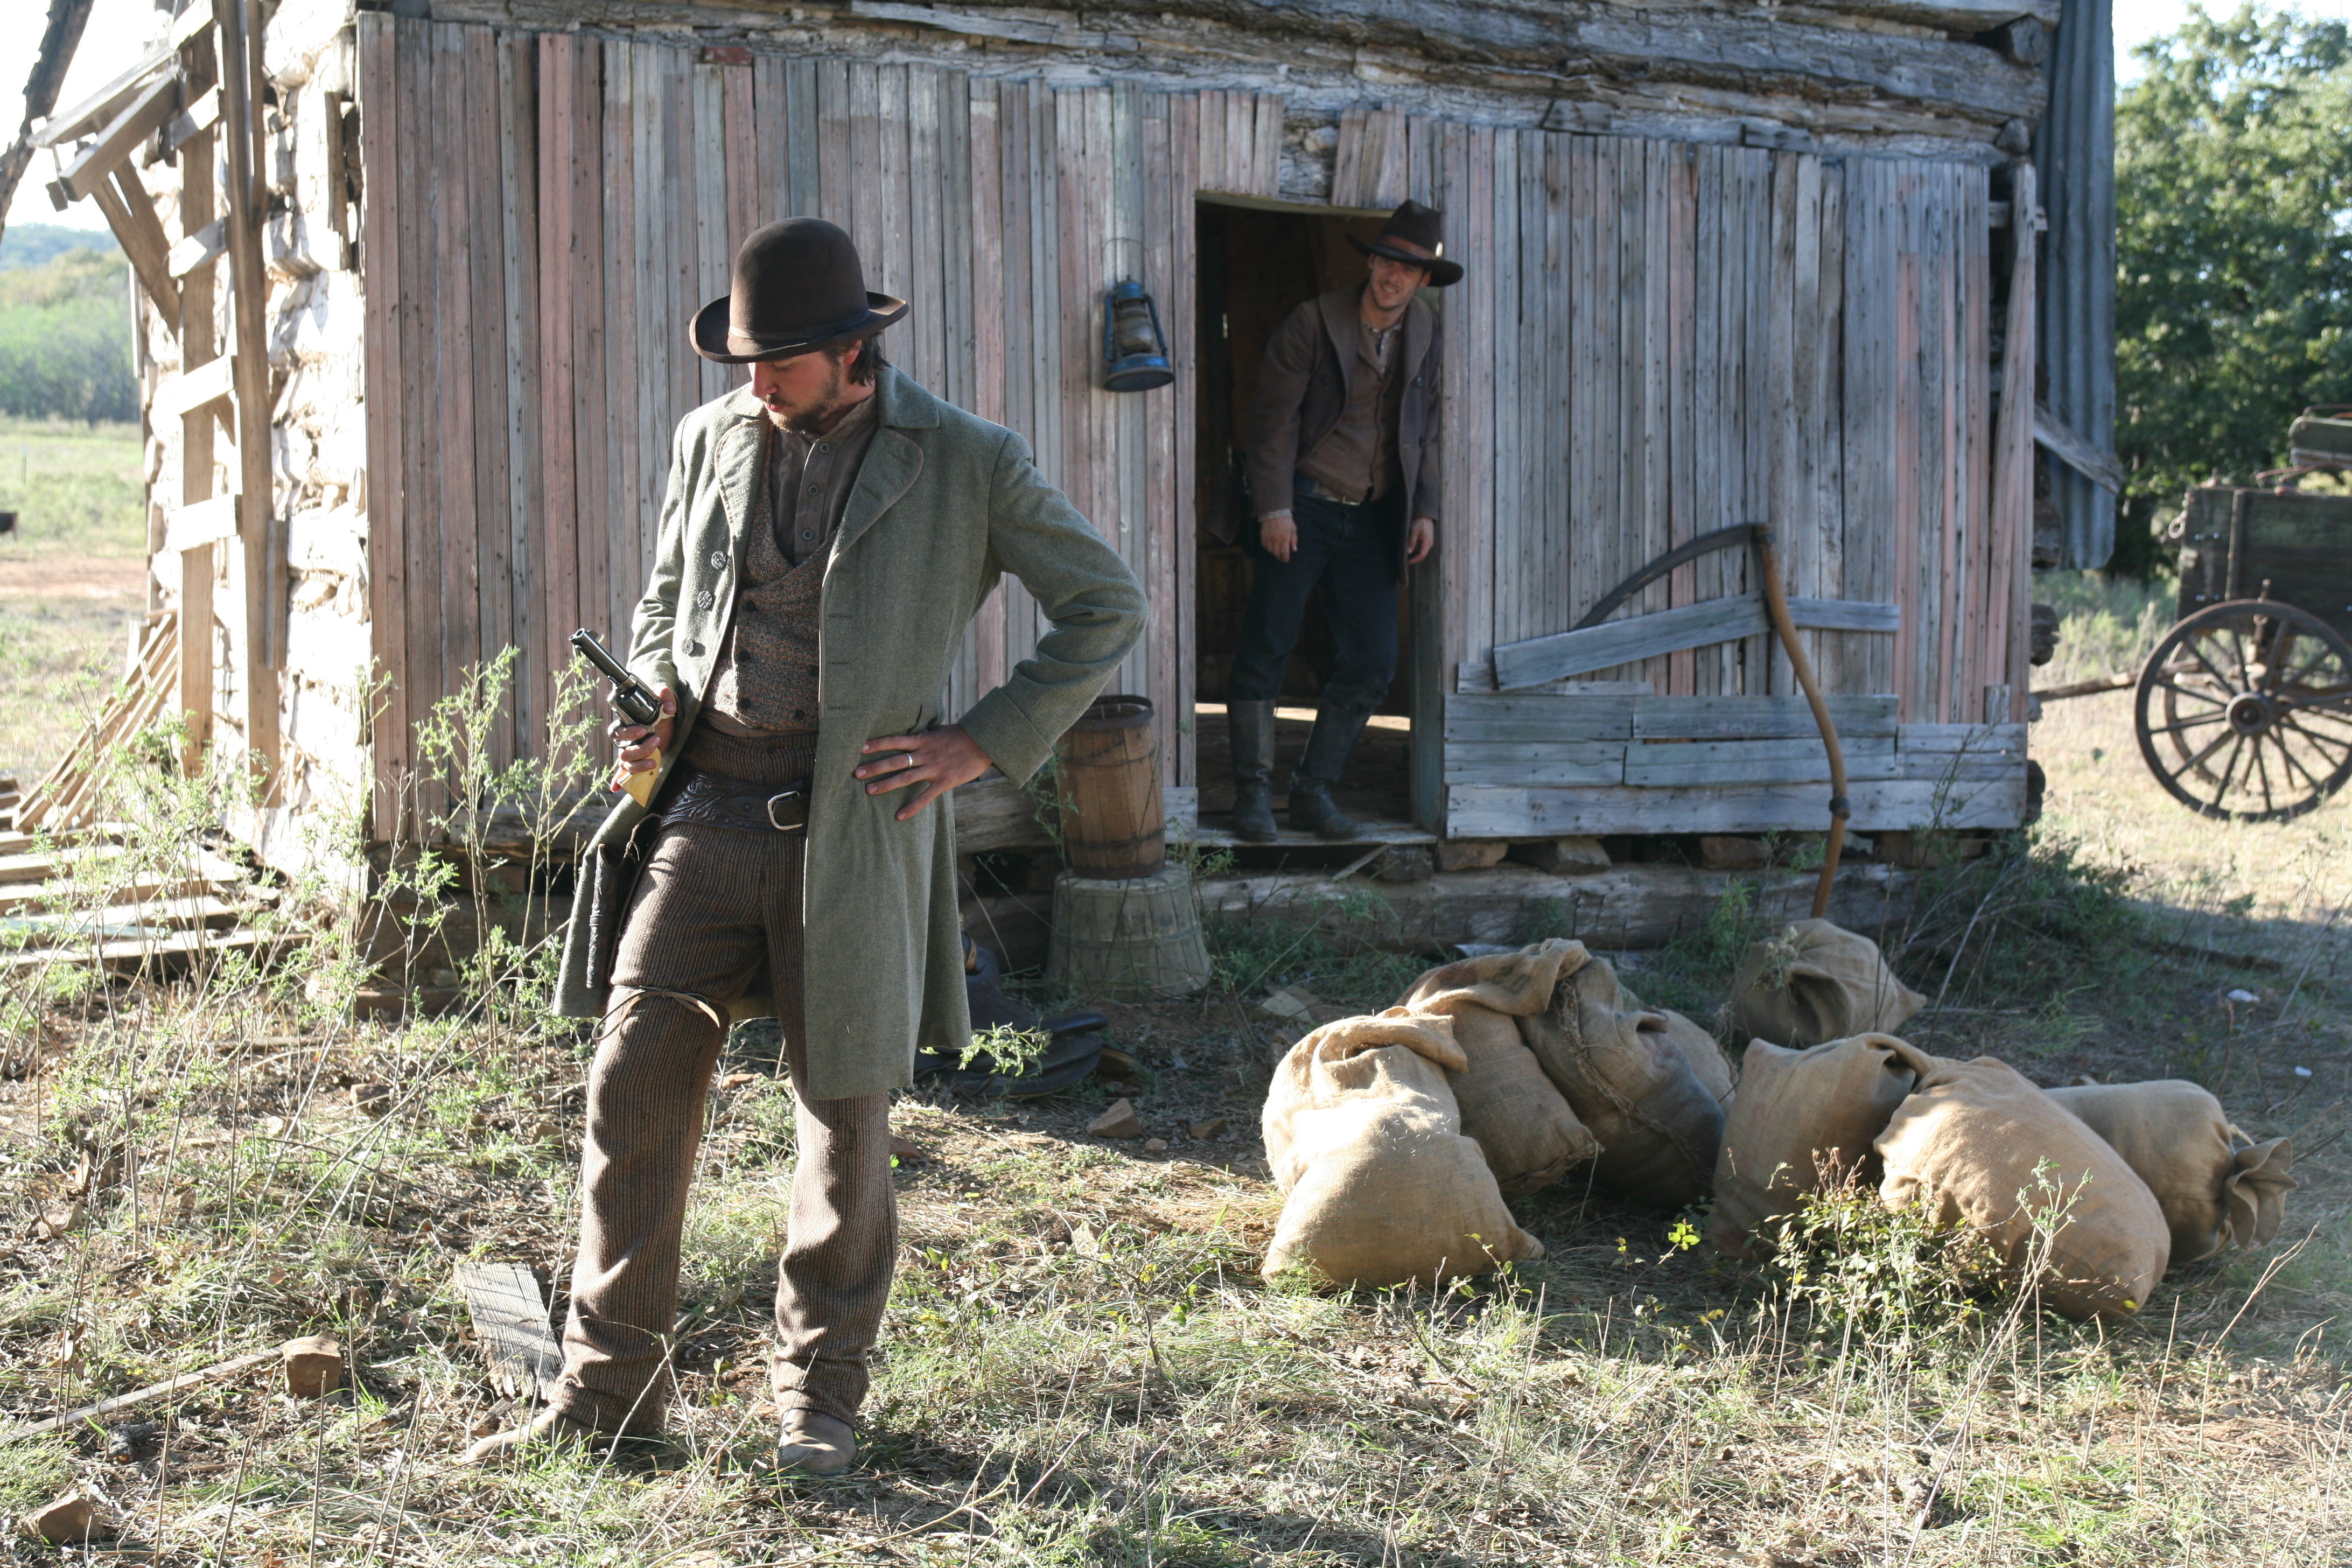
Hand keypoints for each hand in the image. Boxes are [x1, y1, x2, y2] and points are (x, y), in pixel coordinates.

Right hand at [608, 685, 675, 792]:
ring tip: (654, 763)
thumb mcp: (664, 700)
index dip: (628, 733)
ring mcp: (631, 752)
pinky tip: (617, 788)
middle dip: (640, 750)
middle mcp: (625, 740)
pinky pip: (623, 773)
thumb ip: (665, 697)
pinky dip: (618, 781)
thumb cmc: (660, 709)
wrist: (666, 720)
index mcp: (627, 725)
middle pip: (623, 752)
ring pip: (625, 764)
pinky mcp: (638, 761)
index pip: (618, 731)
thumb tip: (669, 708)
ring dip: (638, 766)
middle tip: (656, 741)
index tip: (643, 730)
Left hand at [857, 724, 991, 820]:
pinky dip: (912, 807)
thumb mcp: (938, 731)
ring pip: (905, 777)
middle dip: (875, 767)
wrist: (983, 742)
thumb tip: (910, 735)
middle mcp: (925, 754)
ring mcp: (933, 768)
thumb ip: (923, 736)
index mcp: (922, 740)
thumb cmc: (960, 736)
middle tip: (856, 773)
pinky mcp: (944, 782)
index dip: (877, 744)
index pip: (894, 741)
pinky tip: (899, 816)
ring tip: (869, 791)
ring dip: (886, 784)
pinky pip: (925, 796)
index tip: (860, 748)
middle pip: (895, 761)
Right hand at [1258, 513, 1296, 562]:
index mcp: (1285, 539)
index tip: (1286, 560)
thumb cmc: (1286, 520)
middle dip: (1280, 557)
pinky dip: (1268, 548)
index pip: (1285, 553)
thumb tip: (1294, 550)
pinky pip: (1265, 546)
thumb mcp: (1293, 529)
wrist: (1274, 511)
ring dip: (1274, 552)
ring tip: (1277, 551)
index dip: (1285, 558)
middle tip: (1282, 556)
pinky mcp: (1263, 536)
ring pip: (1270, 551)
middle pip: (1277, 554)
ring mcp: (1269, 538)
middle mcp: (1276, 540)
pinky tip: (1271, 546)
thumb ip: (1293, 540)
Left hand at [1405, 517, 1435, 564]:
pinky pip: (1422, 549)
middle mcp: (1429, 544)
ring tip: (1407, 557)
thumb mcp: (1414, 531)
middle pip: (1422, 555)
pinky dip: (1416, 551)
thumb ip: (1412, 541)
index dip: (1414, 560)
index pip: (1421, 555)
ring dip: (1415, 556)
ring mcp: (1429, 542)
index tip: (1407, 562)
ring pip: (1422, 552)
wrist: (1425, 516)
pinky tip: (1410, 551)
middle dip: (1414, 559)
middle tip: (1405, 561)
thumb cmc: (1420, 522)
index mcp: (1427, 542)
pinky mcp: (1427, 540)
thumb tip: (1409, 552)